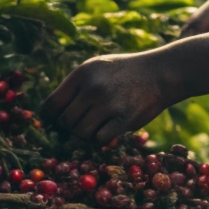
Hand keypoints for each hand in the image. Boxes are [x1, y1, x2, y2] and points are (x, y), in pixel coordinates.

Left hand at [41, 50, 183, 141]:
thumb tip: (49, 117)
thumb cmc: (124, 72)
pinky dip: (102, 139)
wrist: (159, 73)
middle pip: (65, 122)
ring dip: (86, 135)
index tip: (54, 125)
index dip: (50, 119)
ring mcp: (108, 104)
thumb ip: (74, 88)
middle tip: (80, 127)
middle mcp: (92, 88)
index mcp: (81, 74)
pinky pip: (100, 139)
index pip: (51, 105)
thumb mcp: (96, 68)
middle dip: (69, 129)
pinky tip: (109, 130)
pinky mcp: (123, 119)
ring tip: (97, 126)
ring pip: (80, 134)